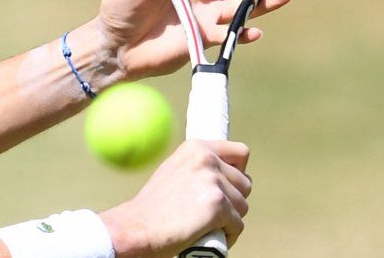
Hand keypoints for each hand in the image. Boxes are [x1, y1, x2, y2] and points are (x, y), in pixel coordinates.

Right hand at [99, 140, 251, 256]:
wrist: (137, 226)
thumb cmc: (154, 206)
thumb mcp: (175, 171)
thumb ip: (200, 167)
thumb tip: (230, 176)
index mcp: (196, 147)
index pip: (241, 152)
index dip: (238, 172)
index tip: (228, 186)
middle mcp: (206, 158)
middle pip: (245, 184)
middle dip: (233, 201)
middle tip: (210, 211)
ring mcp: (212, 180)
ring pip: (242, 206)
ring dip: (229, 219)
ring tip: (205, 224)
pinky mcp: (217, 204)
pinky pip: (238, 225)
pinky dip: (227, 235)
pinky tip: (208, 234)